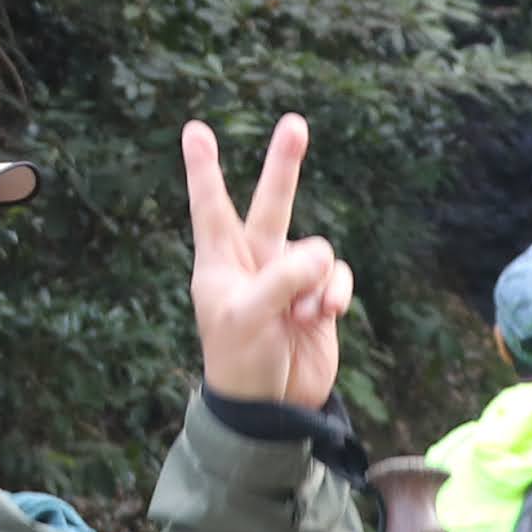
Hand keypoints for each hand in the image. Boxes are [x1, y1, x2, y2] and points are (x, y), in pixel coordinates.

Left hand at [183, 117, 353, 409]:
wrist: (270, 408)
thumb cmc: (240, 362)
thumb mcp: (248, 319)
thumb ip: (280, 280)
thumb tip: (319, 256)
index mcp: (221, 263)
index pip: (211, 206)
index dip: (204, 168)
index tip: (194, 129)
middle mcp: (254, 262)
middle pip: (272, 203)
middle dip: (283, 165)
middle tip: (294, 124)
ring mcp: (288, 279)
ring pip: (317, 250)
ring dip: (315, 282)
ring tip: (301, 315)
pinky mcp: (317, 298)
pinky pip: (336, 277)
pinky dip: (334, 293)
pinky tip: (324, 315)